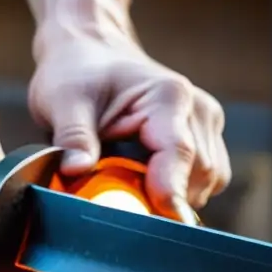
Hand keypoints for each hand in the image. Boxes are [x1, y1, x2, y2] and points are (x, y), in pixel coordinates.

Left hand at [29, 32, 230, 216]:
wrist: (92, 52)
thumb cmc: (78, 72)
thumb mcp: (63, 100)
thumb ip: (73, 137)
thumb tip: (75, 171)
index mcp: (168, 96)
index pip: (180, 152)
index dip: (170, 191)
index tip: (158, 220)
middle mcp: (198, 110)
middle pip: (198, 175)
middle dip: (165, 198)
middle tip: (121, 205)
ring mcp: (207, 124)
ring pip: (207, 182)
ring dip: (173, 195)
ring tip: (131, 185)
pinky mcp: (206, 138)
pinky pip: (205, 179)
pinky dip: (179, 189)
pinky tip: (147, 180)